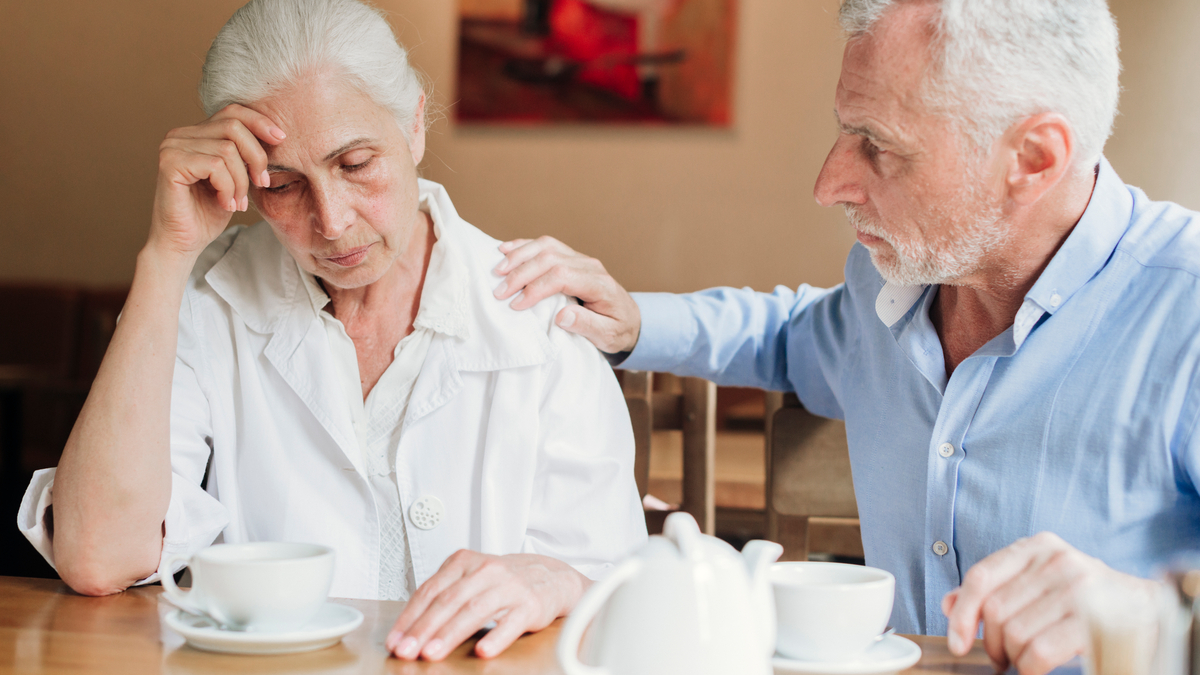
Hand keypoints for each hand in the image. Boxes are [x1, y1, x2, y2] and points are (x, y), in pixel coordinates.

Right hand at [148, 103, 285, 258]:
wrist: (184, 243)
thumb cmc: (210, 212)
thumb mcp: (237, 177)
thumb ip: (246, 154)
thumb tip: (277, 135)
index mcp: (196, 133)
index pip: (233, 111)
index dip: (260, 121)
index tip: (282, 139)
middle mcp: (180, 135)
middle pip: (234, 126)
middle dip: (256, 156)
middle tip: (262, 183)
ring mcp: (172, 147)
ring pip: (227, 149)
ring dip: (241, 181)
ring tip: (238, 202)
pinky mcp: (169, 163)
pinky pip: (215, 165)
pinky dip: (228, 188)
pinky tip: (225, 204)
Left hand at [386, 551, 590, 660]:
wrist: (550, 577)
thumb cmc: (502, 582)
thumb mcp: (470, 578)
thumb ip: (443, 596)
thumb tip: (409, 631)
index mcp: (465, 562)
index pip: (430, 590)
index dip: (410, 617)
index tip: (395, 640)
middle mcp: (486, 570)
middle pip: (448, 601)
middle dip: (423, 629)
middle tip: (407, 651)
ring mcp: (509, 586)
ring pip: (474, 611)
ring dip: (449, 634)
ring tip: (432, 653)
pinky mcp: (530, 604)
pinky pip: (511, 623)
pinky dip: (495, 637)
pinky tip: (482, 651)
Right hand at [493, 237, 640, 353]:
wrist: (630, 319)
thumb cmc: (618, 329)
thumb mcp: (608, 335)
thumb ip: (586, 325)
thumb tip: (562, 316)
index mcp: (599, 283)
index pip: (561, 276)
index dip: (535, 288)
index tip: (517, 305)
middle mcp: (589, 265)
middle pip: (549, 258)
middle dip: (521, 273)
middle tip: (499, 292)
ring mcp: (579, 258)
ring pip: (546, 246)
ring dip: (519, 256)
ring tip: (498, 270)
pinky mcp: (571, 258)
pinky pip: (546, 245)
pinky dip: (524, 246)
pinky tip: (505, 249)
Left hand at [943, 531, 1157, 674]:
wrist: (1146, 608)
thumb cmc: (1084, 598)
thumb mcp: (1037, 582)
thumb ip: (994, 589)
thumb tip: (948, 604)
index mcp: (1037, 546)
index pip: (981, 576)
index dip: (962, 612)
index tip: (957, 641)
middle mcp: (1056, 560)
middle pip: (996, 610)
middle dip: (991, 642)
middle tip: (1000, 658)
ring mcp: (1077, 588)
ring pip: (1015, 633)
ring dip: (1013, 657)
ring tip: (1023, 661)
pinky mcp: (1092, 620)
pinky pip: (1038, 651)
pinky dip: (1029, 668)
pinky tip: (1035, 668)